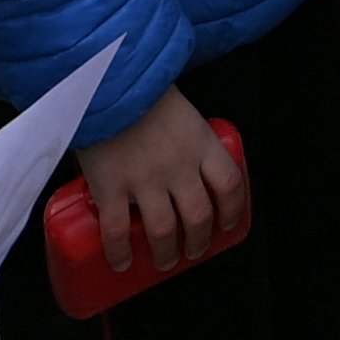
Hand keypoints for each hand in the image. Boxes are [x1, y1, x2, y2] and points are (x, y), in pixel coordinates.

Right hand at [72, 88, 242, 276]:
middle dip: (198, 241)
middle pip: (199, 216)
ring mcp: (145, 179)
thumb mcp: (181, 111)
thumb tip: (180, 160)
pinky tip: (122, 262)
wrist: (107, 77)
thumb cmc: (143, 89)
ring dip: (166, 253)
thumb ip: (185, 137)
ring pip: (163, 231)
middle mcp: (179, 166)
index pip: (230, 185)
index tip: (227, 224)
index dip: (233, 210)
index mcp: (201, 143)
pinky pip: (118, 231)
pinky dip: (120, 251)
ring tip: (164, 261)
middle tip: (192, 251)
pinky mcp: (112, 187)